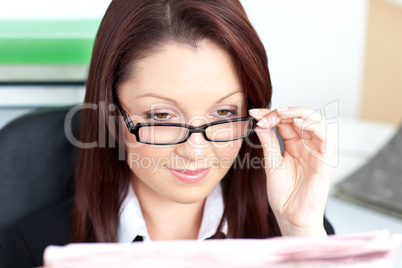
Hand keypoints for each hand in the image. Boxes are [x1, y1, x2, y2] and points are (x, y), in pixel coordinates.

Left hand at [248, 107, 333, 236]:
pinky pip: (325, 137)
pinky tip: (296, 122)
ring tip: (280, 113)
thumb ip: (269, 143)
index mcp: (295, 147)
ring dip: (299, 113)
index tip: (254, 113)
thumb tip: (260, 123)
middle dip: (282, 112)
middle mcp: (308, 147)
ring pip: (317, 121)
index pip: (286, 122)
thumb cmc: (283, 195)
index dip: (271, 115)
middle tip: (264, 114)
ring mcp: (318, 152)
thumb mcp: (271, 164)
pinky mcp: (325, 161)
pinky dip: (313, 126)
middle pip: (301, 118)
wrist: (290, 217)